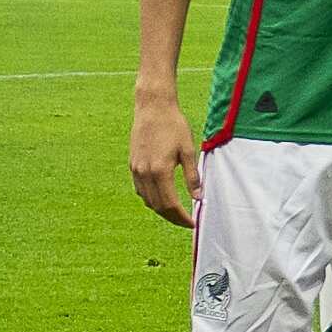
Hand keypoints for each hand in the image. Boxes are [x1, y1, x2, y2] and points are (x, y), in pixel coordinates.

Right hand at [130, 96, 198, 226]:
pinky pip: (140, 190)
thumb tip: (198, 197)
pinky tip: (162, 197)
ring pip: (147, 200)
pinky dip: (151, 199)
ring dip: (161, 210)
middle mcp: (144, 173)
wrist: (152, 107)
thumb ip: (192, 176)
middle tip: (187, 221)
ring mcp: (136, 170)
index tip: (193, 223)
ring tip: (177, 212)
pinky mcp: (133, 165)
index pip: (171, 204)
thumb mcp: (188, 150)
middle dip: (173, 218)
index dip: (182, 217)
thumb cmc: (174, 125)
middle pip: (157, 206)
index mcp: (160, 171)